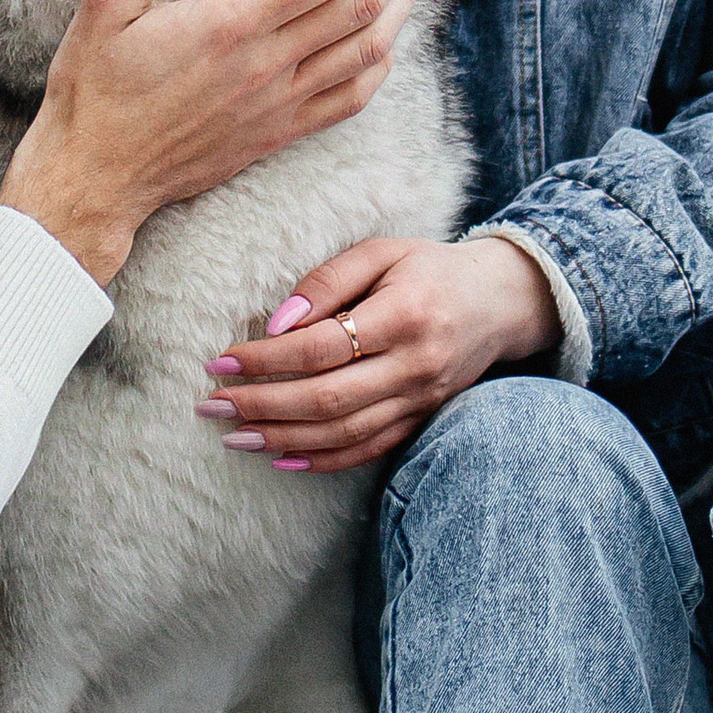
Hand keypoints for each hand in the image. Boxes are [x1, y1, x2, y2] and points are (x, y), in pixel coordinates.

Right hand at [0, 0, 412, 287]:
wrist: (96, 177)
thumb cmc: (94, 90)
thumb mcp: (105, 7)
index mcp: (229, 25)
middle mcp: (267, 66)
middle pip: (364, 3)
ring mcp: (281, 104)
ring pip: (371, 49)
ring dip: (398, 0)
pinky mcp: (281, 133)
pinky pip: (354, 97)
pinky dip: (380, 59)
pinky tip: (380, 33)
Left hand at [196, 232, 557, 473]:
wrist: (500, 302)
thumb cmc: (429, 269)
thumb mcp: (382, 253)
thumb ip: (329, 279)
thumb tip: (276, 324)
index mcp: (405, 315)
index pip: (322, 347)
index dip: (267, 359)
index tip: (221, 362)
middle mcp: (416, 364)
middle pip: (328, 398)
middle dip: (262, 405)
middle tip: (211, 405)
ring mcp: (421, 400)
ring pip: (344, 432)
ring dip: (282, 438)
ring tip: (233, 436)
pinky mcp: (422, 420)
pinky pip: (368, 450)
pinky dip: (323, 460)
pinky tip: (281, 458)